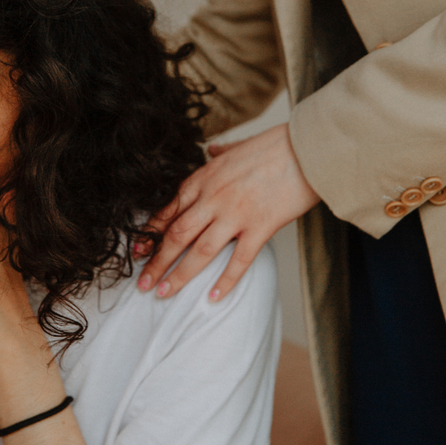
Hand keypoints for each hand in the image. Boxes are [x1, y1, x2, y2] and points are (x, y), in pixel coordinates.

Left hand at [138, 123, 319, 300]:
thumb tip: (213, 150)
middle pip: (176, 236)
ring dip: (179, 276)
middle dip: (157, 262)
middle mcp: (213, 198)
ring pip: (199, 251)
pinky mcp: (260, 226)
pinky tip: (212, 298)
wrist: (307, 147)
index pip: (169, 211)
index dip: (151, 234)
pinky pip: (238, 261)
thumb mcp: (237, 146)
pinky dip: (224, 282)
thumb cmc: (274, 146)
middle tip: (143, 283)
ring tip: (164, 294)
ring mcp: (235, 214)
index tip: (138, 252)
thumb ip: (221, 153)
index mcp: (204, 179)